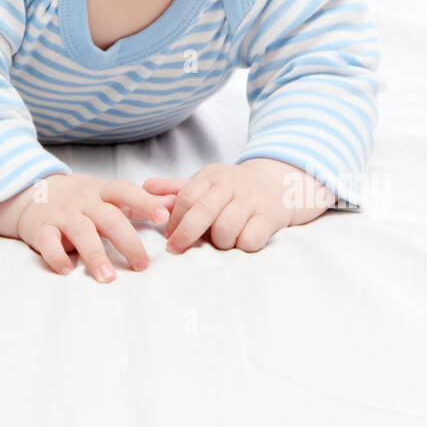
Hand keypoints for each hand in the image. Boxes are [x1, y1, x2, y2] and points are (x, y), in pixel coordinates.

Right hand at [16, 173, 174, 282]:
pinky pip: (48, 242)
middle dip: (128, 241)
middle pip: (109, 218)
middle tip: (143, 265)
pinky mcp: (41, 229)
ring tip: (108, 277)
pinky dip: (56, 256)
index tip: (164, 217)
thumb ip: (139, 201)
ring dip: (95, 255)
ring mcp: (62, 215)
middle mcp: (84, 202)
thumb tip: (174, 204)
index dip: (145, 202)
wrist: (32, 193)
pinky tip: (67, 270)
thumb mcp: (107, 195)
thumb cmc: (81, 199)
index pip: (125, 191)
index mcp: (102, 192)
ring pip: (81, 232)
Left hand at [143, 158, 335, 254]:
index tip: (168, 236)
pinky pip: (250, 239)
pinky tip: (241, 242)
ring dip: (218, 242)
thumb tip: (146, 186)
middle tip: (176, 249)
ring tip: (220, 241)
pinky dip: (242, 245)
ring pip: (225, 229)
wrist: (280, 185)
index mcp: (212, 176)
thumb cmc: (234, 189)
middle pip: (202, 212)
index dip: (174, 219)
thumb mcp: (206, 182)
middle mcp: (231, 185)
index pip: (186, 197)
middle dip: (186, 234)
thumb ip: (176, 188)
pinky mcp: (270, 217)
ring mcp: (251, 201)